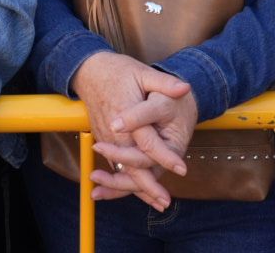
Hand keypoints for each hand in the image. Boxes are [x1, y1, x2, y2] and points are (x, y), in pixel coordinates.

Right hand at [70, 52, 190, 210]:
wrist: (89, 71)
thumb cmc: (118, 71)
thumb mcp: (143, 73)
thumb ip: (164, 83)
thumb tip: (185, 88)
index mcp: (126, 116)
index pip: (148, 143)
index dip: (165, 157)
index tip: (182, 168)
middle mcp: (115, 132)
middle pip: (131, 164)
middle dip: (148, 185)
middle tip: (165, 200)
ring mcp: (107, 137)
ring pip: (121, 168)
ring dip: (135, 188)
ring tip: (155, 203)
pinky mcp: (102, 139)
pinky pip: (114, 164)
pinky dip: (122, 180)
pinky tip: (135, 192)